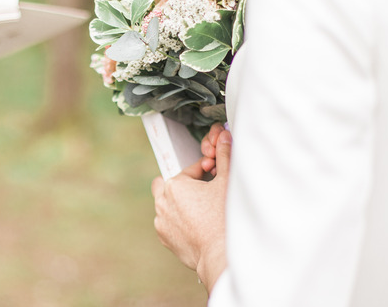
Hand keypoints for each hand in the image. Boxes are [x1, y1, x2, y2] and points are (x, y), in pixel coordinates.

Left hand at [151, 129, 231, 292]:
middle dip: (182, 185)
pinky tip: (195, 225)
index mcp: (175, 184)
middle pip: (168, 183)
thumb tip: (223, 136)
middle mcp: (162, 201)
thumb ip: (224, 156)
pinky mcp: (164, 237)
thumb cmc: (224, 217)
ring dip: (178, 203)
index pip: (191, 169)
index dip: (206, 171)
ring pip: (166, 203)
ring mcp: (161, 220)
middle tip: (202, 192)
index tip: (216, 177)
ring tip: (200, 210)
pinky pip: (167, 222)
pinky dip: (177, 220)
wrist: (220, 253)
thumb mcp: (226, 182)